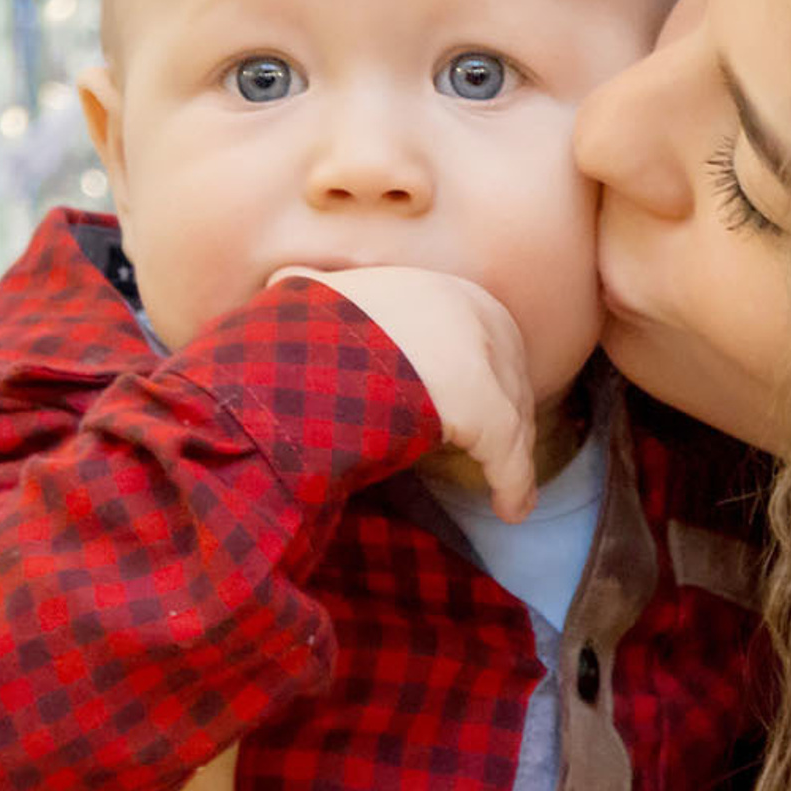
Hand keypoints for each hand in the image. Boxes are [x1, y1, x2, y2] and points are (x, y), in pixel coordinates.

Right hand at [276, 264, 538, 519]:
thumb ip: (317, 291)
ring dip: (511, 460)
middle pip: (507, 374)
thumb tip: (279, 280)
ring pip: (510, 416)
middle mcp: (469, 311)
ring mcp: (478, 355)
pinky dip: (512, 485)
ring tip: (510, 493)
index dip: (488, 377)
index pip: (486, 334)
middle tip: (498, 457)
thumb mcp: (314, 304)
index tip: (477, 413)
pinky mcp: (479, 403)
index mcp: (438, 289)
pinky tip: (511, 511)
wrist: (292, 358)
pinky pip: (503, 454)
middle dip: (508, 418)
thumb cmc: (295, 338)